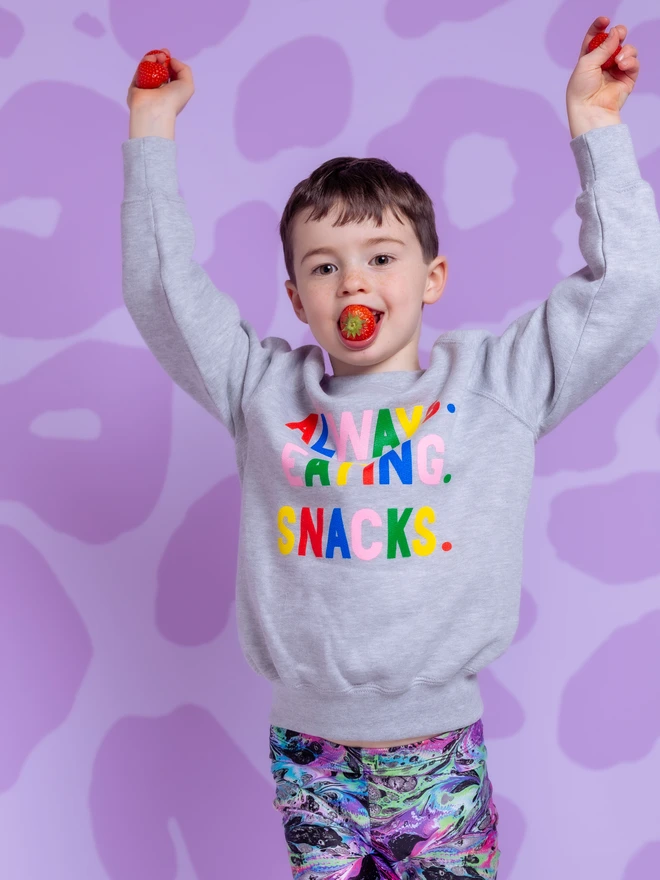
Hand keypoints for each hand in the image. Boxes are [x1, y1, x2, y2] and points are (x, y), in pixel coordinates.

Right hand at [126, 49, 194, 118]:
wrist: (155, 108)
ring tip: (157, 57)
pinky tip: (151, 60)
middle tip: (163, 53)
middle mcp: (159, 90)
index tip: (168, 54)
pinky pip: (140, 70)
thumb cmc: (173, 100)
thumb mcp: (188, 85)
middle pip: (158, 68)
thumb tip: (171, 61)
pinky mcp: (136, 85)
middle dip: (161, 57)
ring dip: (153, 58)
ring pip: (149, 67)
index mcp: (171, 92)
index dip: (169, 62)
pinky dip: (145, 62)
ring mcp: (147, 87)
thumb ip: (183, 69)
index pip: (169, 73)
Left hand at [566, 17, 638, 138]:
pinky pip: (633, 63)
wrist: (590, 110)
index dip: (600, 27)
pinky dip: (630, 61)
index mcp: (588, 59)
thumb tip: (616, 32)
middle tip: (619, 33)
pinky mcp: (626, 79)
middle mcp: (602, 64)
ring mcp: (615, 71)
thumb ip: (602, 47)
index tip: (605, 20)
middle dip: (619, 33)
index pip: (595, 38)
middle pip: (615, 41)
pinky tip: (622, 65)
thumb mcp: (586, 63)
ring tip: (618, 60)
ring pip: (627, 50)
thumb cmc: (581, 90)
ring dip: (625, 50)